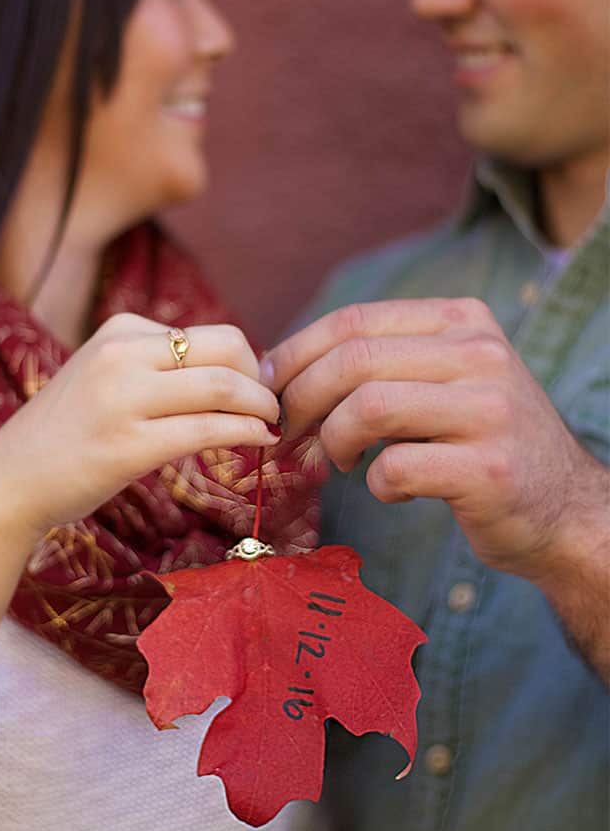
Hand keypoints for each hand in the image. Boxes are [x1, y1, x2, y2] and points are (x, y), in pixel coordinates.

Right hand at [0, 315, 280, 534]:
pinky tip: (258, 443)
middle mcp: (122, 354)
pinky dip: (246, 434)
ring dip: (262, 407)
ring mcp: (123, 400)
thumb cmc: (67, 433)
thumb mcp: (105, 375)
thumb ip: (156, 366)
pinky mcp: (128, 446)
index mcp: (121, 330)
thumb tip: (233, 373)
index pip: (211, 335)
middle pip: (226, 348)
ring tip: (272, 425)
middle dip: (261, 378)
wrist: (10, 481)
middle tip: (271, 406)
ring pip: (223, 387)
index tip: (258, 388)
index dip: (248, 362)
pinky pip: (207, 430)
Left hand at [263, 297, 607, 579]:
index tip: (267, 387)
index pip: (354, 321)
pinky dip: (376, 485)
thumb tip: (278, 371)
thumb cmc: (479, 443)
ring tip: (340, 460)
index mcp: (462, 321)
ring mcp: (490, 410)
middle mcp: (481, 354)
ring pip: (368, 408)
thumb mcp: (444, 381)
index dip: (295, 353)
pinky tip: (394, 491)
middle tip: (287, 432)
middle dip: (301, 399)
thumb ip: (380, 365)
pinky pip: (395, 468)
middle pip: (354, 360)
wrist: (564, 509)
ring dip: (334, 441)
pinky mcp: (490, 470)